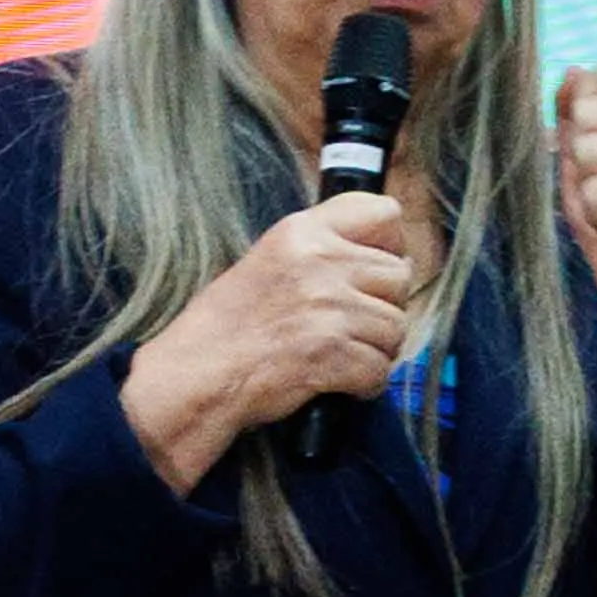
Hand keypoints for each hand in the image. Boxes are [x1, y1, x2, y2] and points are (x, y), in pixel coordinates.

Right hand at [123, 193, 420, 491]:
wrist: (196, 374)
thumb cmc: (228, 324)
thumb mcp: (270, 260)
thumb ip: (322, 250)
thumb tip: (382, 259)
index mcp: (303, 231)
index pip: (384, 213)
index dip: (389, 245)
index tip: (374, 269)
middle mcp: (319, 262)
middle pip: (399, 276)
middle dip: (384, 306)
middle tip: (354, 325)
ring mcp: (328, 307)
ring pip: (396, 327)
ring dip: (376, 349)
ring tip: (342, 355)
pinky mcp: (332, 352)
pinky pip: (380, 369)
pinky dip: (365, 383)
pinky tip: (339, 382)